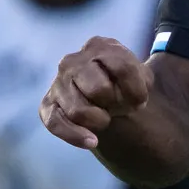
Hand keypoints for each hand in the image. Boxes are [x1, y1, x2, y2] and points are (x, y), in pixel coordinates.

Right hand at [37, 35, 150, 150]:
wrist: (107, 96)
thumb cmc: (124, 84)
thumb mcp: (141, 77)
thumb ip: (141, 82)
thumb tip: (134, 100)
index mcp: (99, 46)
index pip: (123, 68)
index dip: (136, 91)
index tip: (141, 101)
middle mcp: (73, 61)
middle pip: (100, 90)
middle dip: (115, 104)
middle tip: (118, 107)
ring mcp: (58, 82)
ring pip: (79, 111)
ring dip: (99, 120)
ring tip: (105, 118)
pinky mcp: (47, 105)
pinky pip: (56, 123)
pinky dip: (75, 135)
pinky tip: (92, 142)